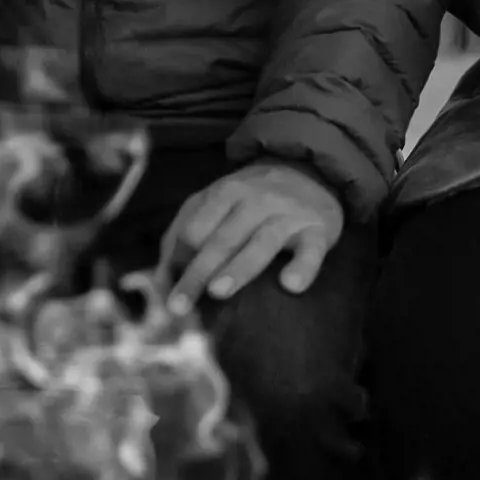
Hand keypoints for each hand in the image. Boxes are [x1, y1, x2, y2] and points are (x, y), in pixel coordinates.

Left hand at [161, 161, 343, 310]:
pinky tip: (291, 285)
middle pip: (222, 239)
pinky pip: (311, 250)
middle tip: (179, 307)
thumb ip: (186, 229)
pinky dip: (303, 266)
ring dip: (239, 267)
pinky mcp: (317, 230)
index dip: (179, 260)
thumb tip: (162, 275)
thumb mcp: (217, 201)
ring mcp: (288, 214)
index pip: (195, 229)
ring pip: (262, 242)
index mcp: (226, 193)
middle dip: (198, 272)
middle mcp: (256, 200)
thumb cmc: (253, 200)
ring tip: (218, 292)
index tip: (169, 291)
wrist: (311, 172)